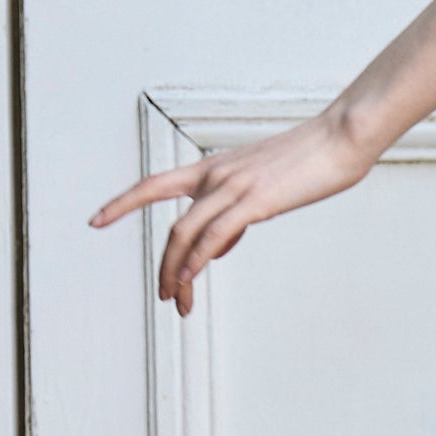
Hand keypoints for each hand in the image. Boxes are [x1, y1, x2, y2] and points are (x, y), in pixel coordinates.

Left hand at [91, 110, 372, 315]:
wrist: (339, 136)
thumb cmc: (309, 160)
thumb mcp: (263, 185)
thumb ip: (235, 212)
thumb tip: (219, 245)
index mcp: (213, 168)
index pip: (154, 185)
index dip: (122, 202)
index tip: (96, 219)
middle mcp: (214, 175)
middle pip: (171, 224)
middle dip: (161, 264)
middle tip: (163, 294)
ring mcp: (233, 186)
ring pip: (186, 233)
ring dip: (176, 270)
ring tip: (177, 299)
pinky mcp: (255, 200)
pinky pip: (215, 234)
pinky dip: (198, 257)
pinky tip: (190, 276)